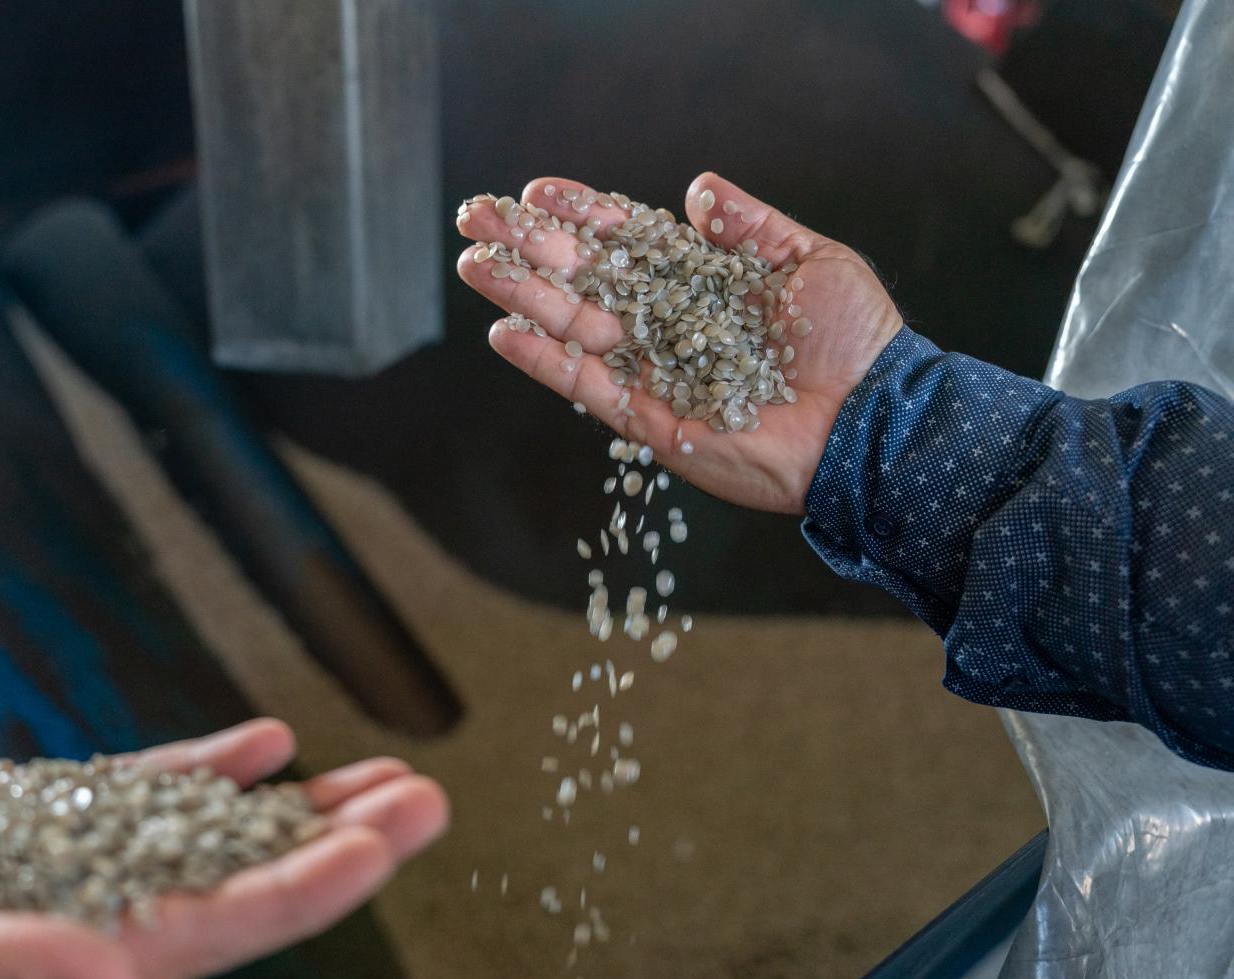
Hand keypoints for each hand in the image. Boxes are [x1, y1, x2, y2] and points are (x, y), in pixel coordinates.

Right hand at [457, 173, 902, 514]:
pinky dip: (544, 362)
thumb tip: (697, 191)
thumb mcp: (811, 260)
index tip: (539, 190)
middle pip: (583, 279)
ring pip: (572, 327)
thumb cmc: (855, 342)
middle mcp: (667, 326)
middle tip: (476, 217)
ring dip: (521, 296)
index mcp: (700, 285)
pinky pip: (587, 388)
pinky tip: (505, 332)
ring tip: (475, 265)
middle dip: (529, 247)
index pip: (628, 241)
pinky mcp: (649, 419)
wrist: (872, 419)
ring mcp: (653, 372)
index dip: (583, 215)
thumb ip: (750, 227)